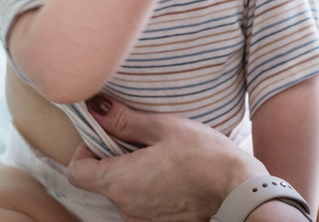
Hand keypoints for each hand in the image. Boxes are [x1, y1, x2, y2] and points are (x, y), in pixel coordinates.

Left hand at [66, 97, 263, 221]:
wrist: (241, 193)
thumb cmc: (205, 156)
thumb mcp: (164, 127)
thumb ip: (124, 120)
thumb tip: (96, 108)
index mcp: (120, 182)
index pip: (77, 172)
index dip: (84, 152)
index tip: (104, 138)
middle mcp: (126, 208)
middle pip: (102, 182)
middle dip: (115, 159)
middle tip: (140, 140)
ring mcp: (143, 221)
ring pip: (125, 194)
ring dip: (134, 175)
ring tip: (163, 157)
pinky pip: (144, 205)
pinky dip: (151, 190)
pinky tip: (174, 176)